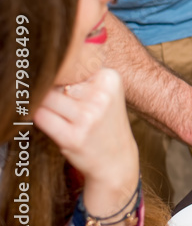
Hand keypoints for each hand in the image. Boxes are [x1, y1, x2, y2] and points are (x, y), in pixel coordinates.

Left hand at [35, 68, 138, 190]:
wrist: (116, 158)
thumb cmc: (105, 123)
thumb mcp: (105, 93)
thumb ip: (82, 78)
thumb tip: (47, 70)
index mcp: (110, 78)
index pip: (72, 66)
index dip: (65, 78)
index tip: (68, 89)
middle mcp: (101, 96)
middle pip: (58, 82)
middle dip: (55, 92)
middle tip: (66, 106)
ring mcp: (88, 117)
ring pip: (46, 99)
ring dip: (46, 106)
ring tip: (62, 116)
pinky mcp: (73, 137)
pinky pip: (42, 118)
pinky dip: (41, 118)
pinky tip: (55, 124)